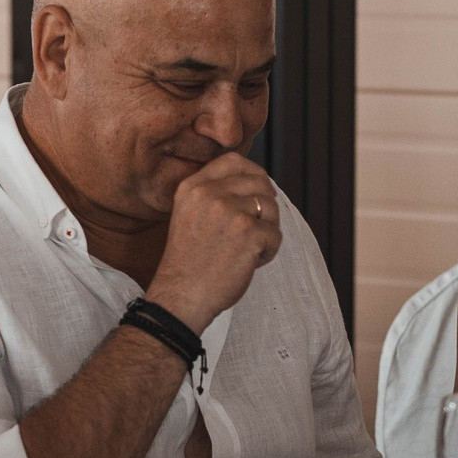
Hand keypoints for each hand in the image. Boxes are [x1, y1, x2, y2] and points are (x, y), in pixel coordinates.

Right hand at [145, 152, 283, 332]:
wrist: (181, 296)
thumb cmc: (188, 261)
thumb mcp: (188, 214)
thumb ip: (213, 193)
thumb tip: (256, 181)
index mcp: (193, 186)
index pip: (234, 161)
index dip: (253, 174)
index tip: (257, 191)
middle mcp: (210, 194)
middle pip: (260, 183)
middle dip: (265, 206)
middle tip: (254, 229)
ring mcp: (231, 213)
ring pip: (271, 208)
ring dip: (267, 230)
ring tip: (247, 249)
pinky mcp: (250, 234)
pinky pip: (276, 235)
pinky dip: (268, 251)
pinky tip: (250, 262)